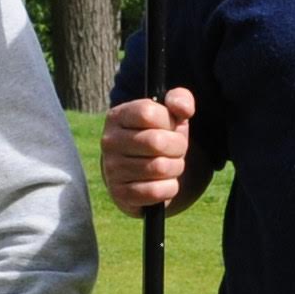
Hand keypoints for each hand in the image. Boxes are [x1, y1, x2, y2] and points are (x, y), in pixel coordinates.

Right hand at [100, 87, 199, 214]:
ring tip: (170, 165)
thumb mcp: (169, 115)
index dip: (169, 121)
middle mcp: (110, 141)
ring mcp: (112, 169)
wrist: (141, 174)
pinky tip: (164, 183)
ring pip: (160, 168)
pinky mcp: (120, 194)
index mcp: (118, 116)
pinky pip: (156, 191)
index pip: (148, 113)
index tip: (170, 127)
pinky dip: (169, 188)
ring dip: (176, 168)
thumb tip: (184, 109)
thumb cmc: (158, 137)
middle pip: (157, 142)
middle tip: (176, 150)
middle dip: (178, 147)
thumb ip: (180, 100)